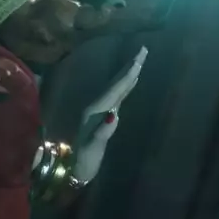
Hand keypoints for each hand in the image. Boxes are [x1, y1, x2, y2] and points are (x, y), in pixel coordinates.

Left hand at [73, 46, 145, 182]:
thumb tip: (115, 115)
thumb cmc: (85, 159)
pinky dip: (125, 86)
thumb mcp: (93, 146)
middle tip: (143, 50)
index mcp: (95, 111)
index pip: (115, 88)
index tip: (138, 59)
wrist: (75, 167)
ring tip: (139, 60)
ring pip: (117, 87)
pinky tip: (131, 81)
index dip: (128, 74)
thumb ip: (103, 132)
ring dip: (128, 73)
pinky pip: (117, 96)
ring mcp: (100, 111)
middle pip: (116, 83)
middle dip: (130, 67)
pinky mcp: (104, 116)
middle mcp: (97, 107)